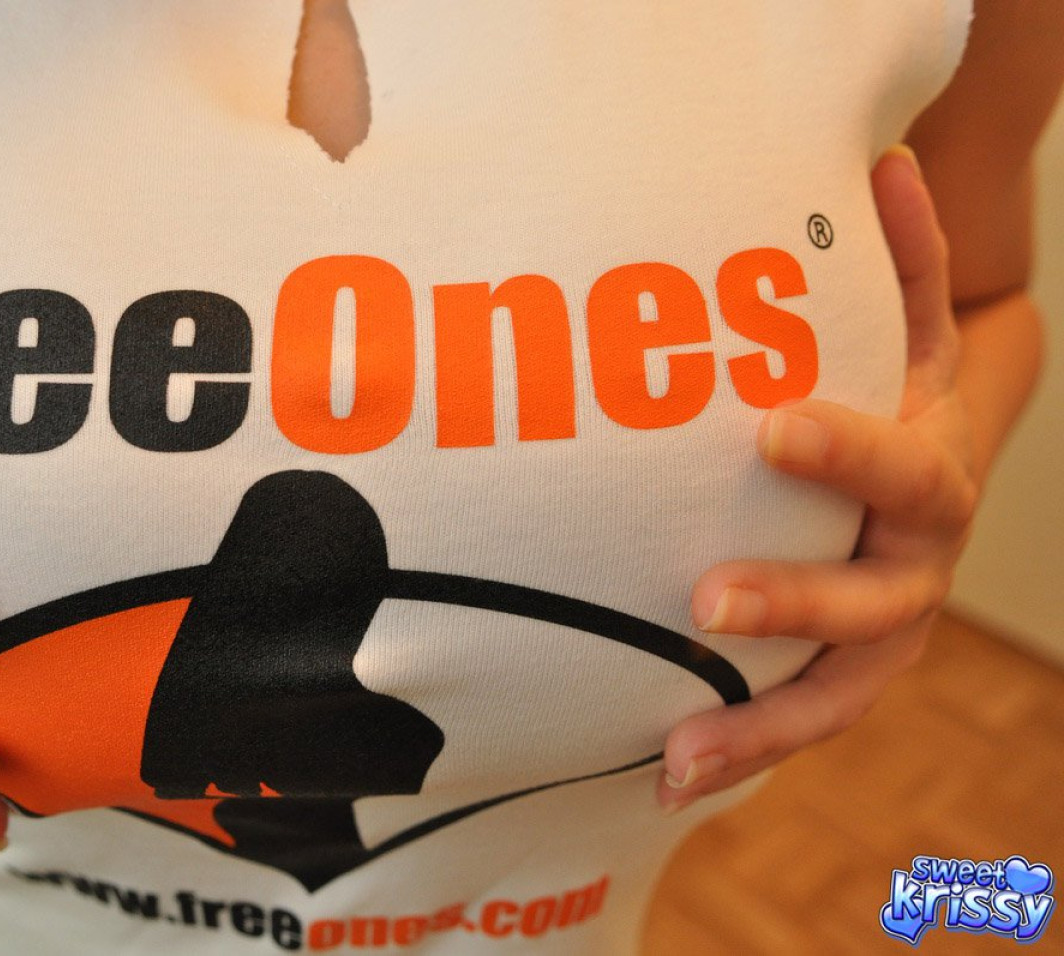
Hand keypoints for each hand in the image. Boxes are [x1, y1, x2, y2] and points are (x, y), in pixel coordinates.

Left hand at [657, 144, 978, 811]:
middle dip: (792, 604)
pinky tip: (660, 774)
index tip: (770, 426)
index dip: (845, 447)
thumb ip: (902, 264)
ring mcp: (879, 641)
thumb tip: (881, 163)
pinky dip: (737, 752)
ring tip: (675, 754)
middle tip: (702, 603)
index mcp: (929, 480)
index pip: (898, 466)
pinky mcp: (840, 683)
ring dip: (756, 728)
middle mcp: (912, 571)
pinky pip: (793, 726)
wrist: (935, 483)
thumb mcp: (914, 336)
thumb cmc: (903, 401)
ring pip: (832, 698)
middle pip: (868, 603)